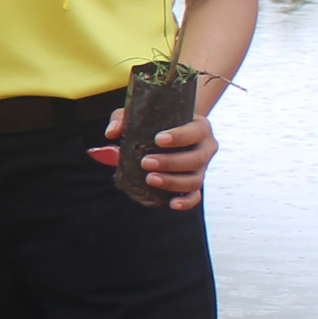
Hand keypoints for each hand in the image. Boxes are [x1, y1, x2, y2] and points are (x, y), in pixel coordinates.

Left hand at [91, 107, 219, 210]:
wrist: (174, 131)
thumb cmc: (157, 121)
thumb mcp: (141, 115)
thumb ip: (124, 119)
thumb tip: (111, 133)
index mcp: (200, 127)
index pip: (195, 132)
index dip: (179, 136)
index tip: (158, 139)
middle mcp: (206, 148)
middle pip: (196, 159)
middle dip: (171, 162)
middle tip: (145, 162)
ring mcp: (202, 168)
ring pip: (195, 180)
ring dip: (173, 182)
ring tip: (150, 179)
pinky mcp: (195, 183)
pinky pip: (195, 196)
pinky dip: (186, 202)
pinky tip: (172, 204)